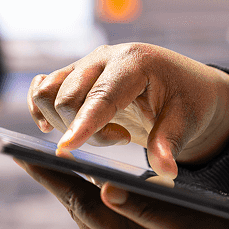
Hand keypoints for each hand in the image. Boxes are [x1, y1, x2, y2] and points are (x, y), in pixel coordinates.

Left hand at [16, 160, 228, 228]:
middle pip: (80, 214)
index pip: (77, 202)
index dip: (48, 176)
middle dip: (57, 184)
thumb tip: (104, 188)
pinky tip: (103, 201)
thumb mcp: (189, 218)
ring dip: (79, 200)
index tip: (18, 154)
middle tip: (31, 157)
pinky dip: (101, 216)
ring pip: (94, 227)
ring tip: (61, 173)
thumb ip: (145, 205)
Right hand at [28, 43, 228, 177]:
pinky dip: (40, 109)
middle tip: (120, 140)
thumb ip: (170, 144)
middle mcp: (104, 57)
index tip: (67, 149)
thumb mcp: (187, 123)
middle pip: (67, 97)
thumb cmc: (188, 102)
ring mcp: (85, 64)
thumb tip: (165, 170)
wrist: (185, 86)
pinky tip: (52, 129)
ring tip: (97, 134)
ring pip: (47, 92)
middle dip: (83, 131)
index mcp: (135, 62)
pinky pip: (42, 89)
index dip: (84, 123)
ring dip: (60, 122)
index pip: (101, 95)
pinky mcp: (74, 75)